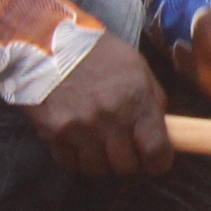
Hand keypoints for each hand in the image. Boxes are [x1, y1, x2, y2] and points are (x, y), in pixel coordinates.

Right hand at [24, 37, 173, 179]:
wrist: (49, 42)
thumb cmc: (100, 53)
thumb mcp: (137, 68)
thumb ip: (152, 100)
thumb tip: (161, 130)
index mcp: (136, 101)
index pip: (156, 151)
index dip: (159, 162)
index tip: (156, 160)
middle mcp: (108, 119)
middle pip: (126, 166)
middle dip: (130, 161)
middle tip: (126, 149)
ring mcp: (79, 129)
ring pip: (97, 169)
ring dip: (102, 161)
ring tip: (100, 144)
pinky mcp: (52, 134)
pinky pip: (70, 163)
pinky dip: (76, 158)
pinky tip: (78, 141)